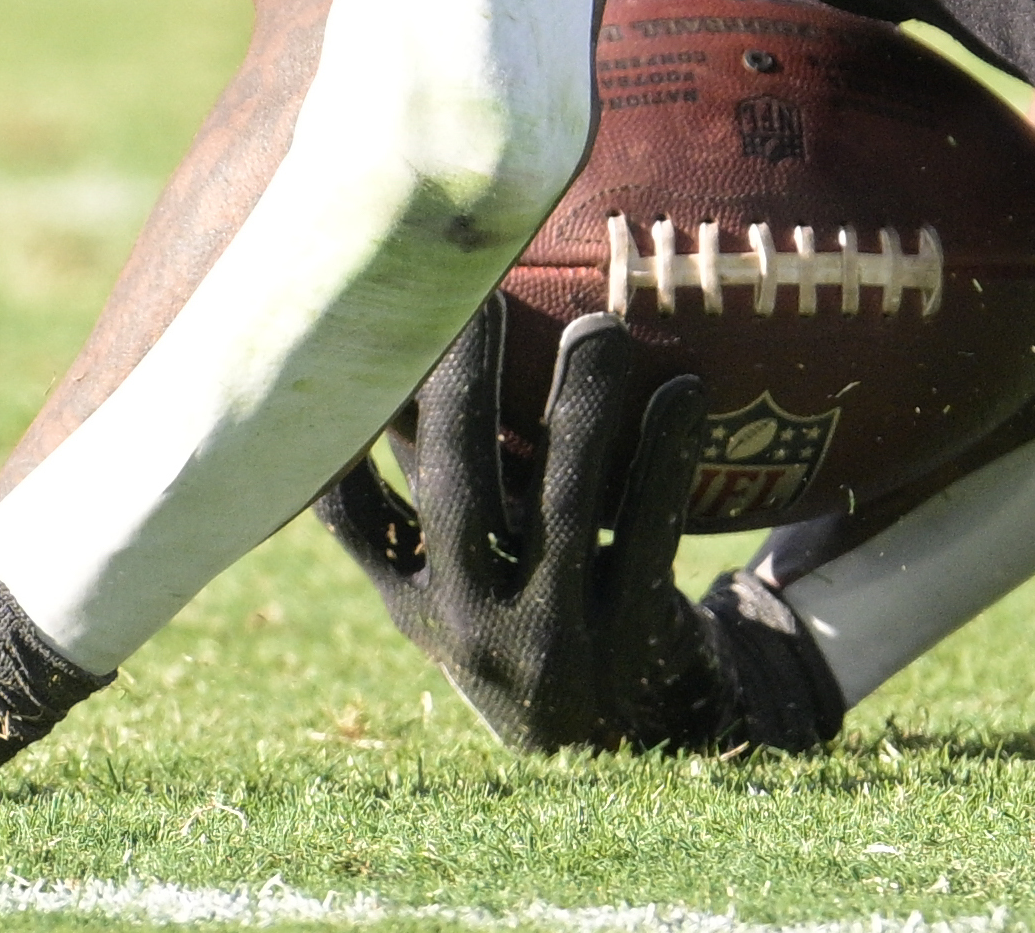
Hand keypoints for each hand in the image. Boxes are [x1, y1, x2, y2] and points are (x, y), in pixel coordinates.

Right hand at [318, 305, 835, 750]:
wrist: (622, 742)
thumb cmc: (519, 624)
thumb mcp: (449, 589)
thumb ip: (413, 499)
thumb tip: (386, 364)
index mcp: (413, 601)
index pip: (353, 511)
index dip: (350, 424)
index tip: (368, 328)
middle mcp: (473, 623)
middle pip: (459, 493)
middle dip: (462, 387)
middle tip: (478, 292)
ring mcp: (558, 633)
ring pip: (566, 508)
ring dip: (581, 410)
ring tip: (597, 326)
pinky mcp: (636, 633)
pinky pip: (652, 531)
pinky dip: (665, 458)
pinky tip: (684, 390)